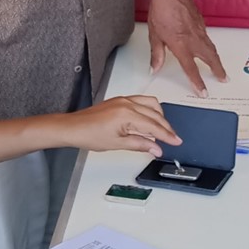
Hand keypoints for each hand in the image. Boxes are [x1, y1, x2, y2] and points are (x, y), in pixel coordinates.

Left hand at [54, 96, 181, 155]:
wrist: (73, 127)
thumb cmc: (88, 134)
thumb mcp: (117, 144)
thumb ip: (140, 144)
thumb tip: (155, 148)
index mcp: (127, 114)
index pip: (154, 126)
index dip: (167, 135)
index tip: (176, 141)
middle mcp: (127, 103)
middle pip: (155, 114)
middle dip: (166, 127)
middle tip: (172, 138)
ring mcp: (123, 99)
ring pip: (151, 104)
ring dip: (159, 116)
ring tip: (162, 130)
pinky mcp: (119, 100)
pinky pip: (141, 101)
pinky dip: (149, 110)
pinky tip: (149, 119)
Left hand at [148, 0, 226, 93]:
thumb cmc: (161, 10)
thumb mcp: (154, 35)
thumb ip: (157, 54)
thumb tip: (155, 68)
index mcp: (181, 45)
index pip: (191, 69)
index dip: (197, 82)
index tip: (202, 91)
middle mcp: (193, 39)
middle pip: (210, 59)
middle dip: (218, 71)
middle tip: (224, 79)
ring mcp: (199, 30)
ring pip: (212, 48)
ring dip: (217, 60)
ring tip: (220, 68)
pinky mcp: (201, 22)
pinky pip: (208, 38)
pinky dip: (212, 46)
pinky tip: (209, 48)